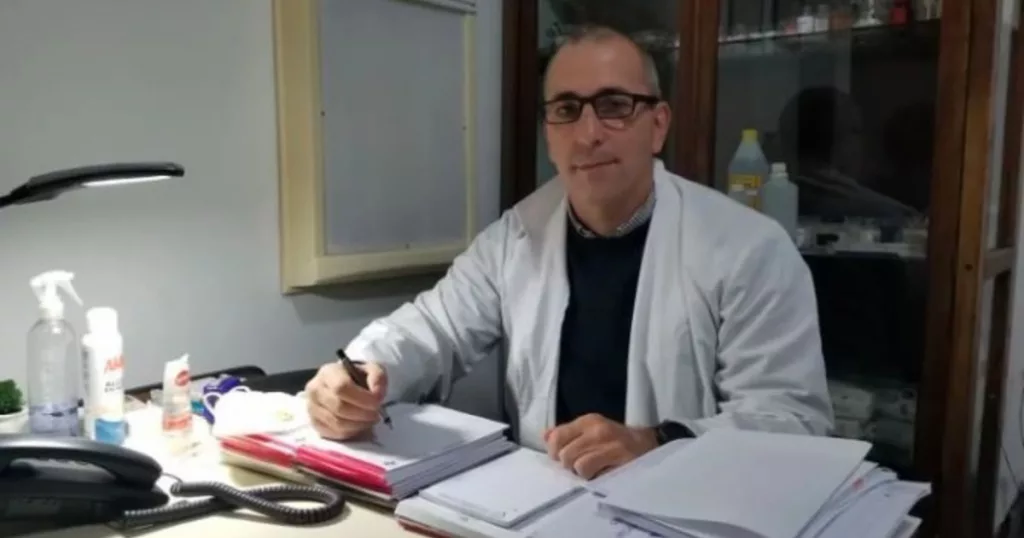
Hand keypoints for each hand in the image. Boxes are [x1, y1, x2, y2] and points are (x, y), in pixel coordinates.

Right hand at [305, 360, 387, 439]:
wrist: (345, 385)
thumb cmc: (358, 377)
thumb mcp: (372, 369)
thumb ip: (377, 377)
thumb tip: (376, 394)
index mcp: (328, 372)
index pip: (341, 387)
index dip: (362, 398)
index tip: (377, 403)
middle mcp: (315, 389)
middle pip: (339, 407)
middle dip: (362, 414)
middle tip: (376, 414)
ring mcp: (312, 408)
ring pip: (337, 423)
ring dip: (358, 424)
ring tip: (370, 419)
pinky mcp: (314, 423)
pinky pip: (334, 433)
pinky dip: (350, 432)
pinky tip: (359, 425)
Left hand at [543, 413, 657, 479]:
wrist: (648, 445)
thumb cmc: (615, 441)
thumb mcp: (590, 431)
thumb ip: (567, 434)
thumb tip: (545, 436)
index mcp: (588, 421)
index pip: (556, 437)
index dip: (555, 452)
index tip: (563, 458)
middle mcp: (599, 430)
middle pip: (565, 455)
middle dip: (570, 465)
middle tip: (582, 466)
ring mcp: (611, 445)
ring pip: (579, 466)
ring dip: (584, 474)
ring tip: (594, 471)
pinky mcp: (622, 461)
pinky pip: (596, 475)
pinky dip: (596, 479)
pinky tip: (603, 475)